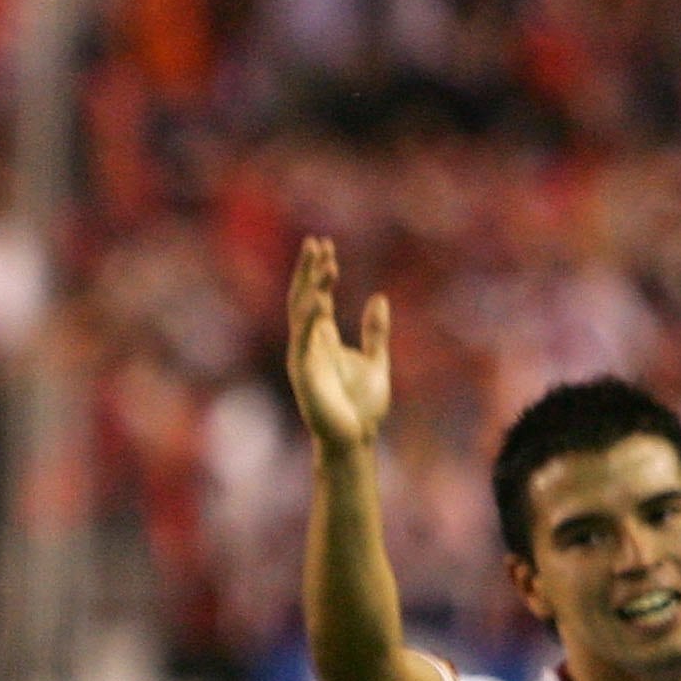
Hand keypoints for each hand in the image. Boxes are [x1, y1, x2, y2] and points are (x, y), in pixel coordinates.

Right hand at [284, 235, 392, 449]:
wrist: (355, 439)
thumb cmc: (362, 406)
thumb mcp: (376, 359)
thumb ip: (375, 331)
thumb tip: (378, 298)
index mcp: (323, 339)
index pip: (318, 297)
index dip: (321, 272)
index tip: (328, 247)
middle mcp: (309, 344)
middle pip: (304, 298)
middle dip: (309, 270)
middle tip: (316, 242)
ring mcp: (304, 357)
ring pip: (302, 313)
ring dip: (311, 286)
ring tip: (323, 261)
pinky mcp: (304, 374)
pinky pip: (303, 341)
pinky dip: (308, 319)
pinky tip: (318, 298)